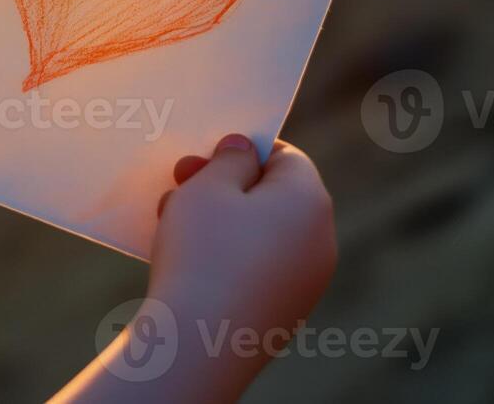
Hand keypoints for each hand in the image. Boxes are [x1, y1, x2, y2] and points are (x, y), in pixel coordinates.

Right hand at [55, 136, 335, 403]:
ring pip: (263, 234)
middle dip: (225, 187)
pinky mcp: (285, 313)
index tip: (203, 159)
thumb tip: (246, 150)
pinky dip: (229, 259)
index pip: (286, 156)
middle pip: (274, 196)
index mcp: (310, 201)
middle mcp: (321, 241)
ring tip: (172, 227)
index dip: (243, 151)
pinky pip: (259, 270)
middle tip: (178, 186)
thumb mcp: (209, 187)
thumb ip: (230, 159)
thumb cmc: (203, 253)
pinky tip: (190, 265)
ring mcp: (306, 282)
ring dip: (221, 223)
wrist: (199, 344)